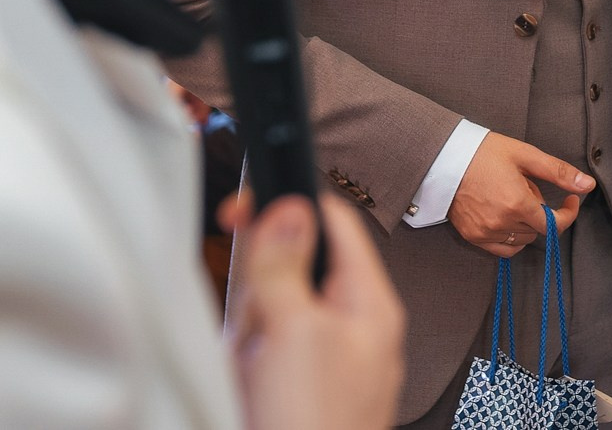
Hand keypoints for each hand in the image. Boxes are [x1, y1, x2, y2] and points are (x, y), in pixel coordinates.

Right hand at [228, 194, 404, 429]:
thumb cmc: (313, 426)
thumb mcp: (295, 332)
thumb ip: (287, 266)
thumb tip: (291, 206)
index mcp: (369, 304)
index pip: (335, 225)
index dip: (290, 205)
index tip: (245, 205)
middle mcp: (352, 330)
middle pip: (293, 273)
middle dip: (259, 293)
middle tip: (254, 324)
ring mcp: (323, 366)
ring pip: (268, 319)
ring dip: (246, 339)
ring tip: (253, 374)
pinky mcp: (295, 395)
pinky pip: (258, 362)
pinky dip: (243, 370)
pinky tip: (248, 393)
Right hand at [447, 132, 595, 258]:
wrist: (444, 158)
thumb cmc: (485, 152)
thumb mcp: (526, 155)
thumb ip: (559, 172)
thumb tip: (588, 185)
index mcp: (517, 203)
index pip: (553, 224)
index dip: (568, 213)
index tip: (571, 199)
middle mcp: (502, 222)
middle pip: (538, 229)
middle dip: (541, 210)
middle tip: (528, 186)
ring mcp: (485, 232)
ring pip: (522, 239)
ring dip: (527, 223)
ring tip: (512, 196)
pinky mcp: (473, 237)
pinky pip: (503, 249)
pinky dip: (512, 238)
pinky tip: (507, 216)